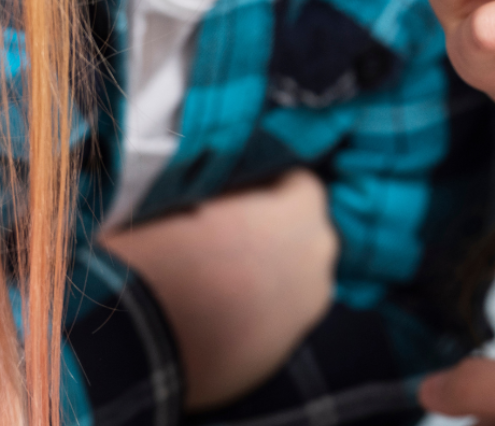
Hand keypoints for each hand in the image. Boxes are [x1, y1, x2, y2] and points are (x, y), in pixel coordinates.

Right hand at [99, 168, 337, 410]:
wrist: (133, 338)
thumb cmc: (155, 253)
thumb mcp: (186, 195)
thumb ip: (225, 191)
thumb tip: (226, 193)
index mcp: (302, 209)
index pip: (298, 184)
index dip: (266, 186)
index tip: (236, 194)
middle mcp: (319, 257)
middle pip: (303, 233)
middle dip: (273, 233)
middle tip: (227, 237)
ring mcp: (308, 308)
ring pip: (293, 280)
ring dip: (267, 277)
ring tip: (218, 281)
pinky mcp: (283, 351)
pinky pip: (275, 320)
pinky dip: (255, 316)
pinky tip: (217, 316)